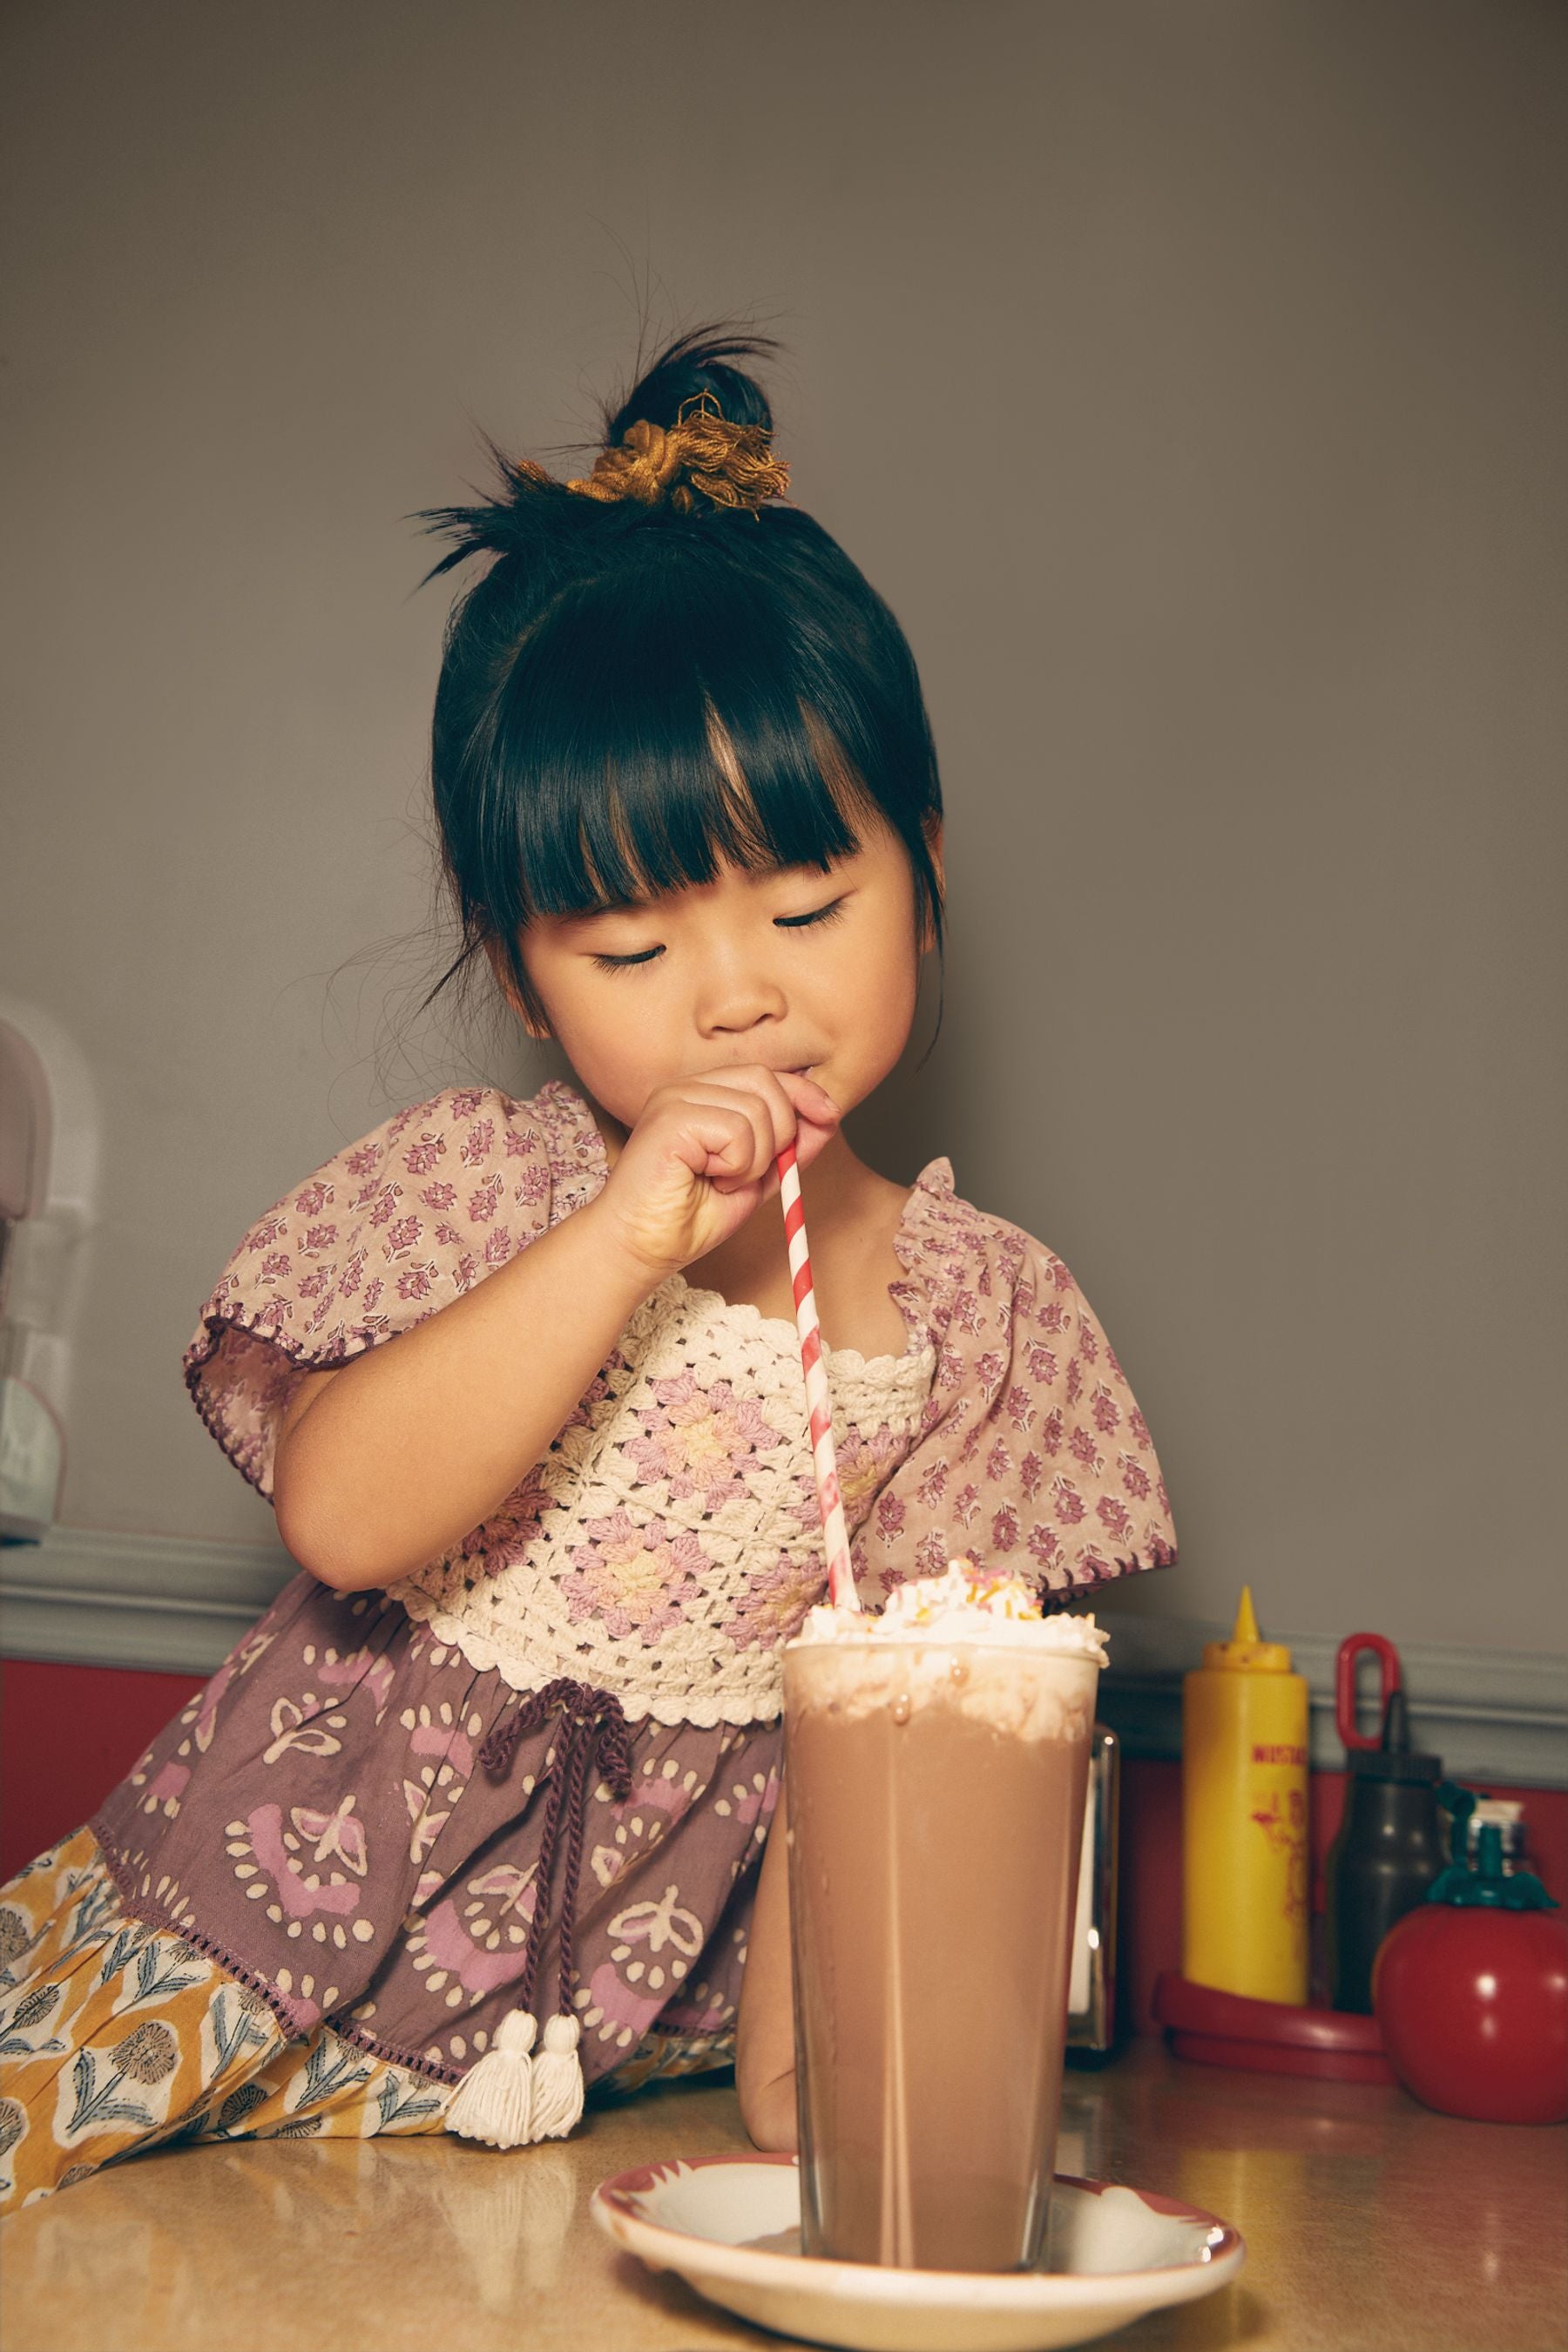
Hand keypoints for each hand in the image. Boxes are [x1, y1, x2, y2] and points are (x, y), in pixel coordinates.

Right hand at [589, 1065, 839, 1283]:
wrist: (641, 1248)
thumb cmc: (688, 1218)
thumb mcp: (754, 1179)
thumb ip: (787, 1148)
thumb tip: (828, 1118)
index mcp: (704, 1095)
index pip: (767, 1074)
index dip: (804, 1092)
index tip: (829, 1117)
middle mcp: (687, 1087)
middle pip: (767, 1081)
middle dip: (780, 1132)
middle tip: (749, 1173)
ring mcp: (676, 1097)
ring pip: (756, 1111)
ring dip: (753, 1160)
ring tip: (720, 1181)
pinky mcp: (670, 1116)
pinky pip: (736, 1131)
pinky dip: (735, 1166)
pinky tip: (706, 1180)